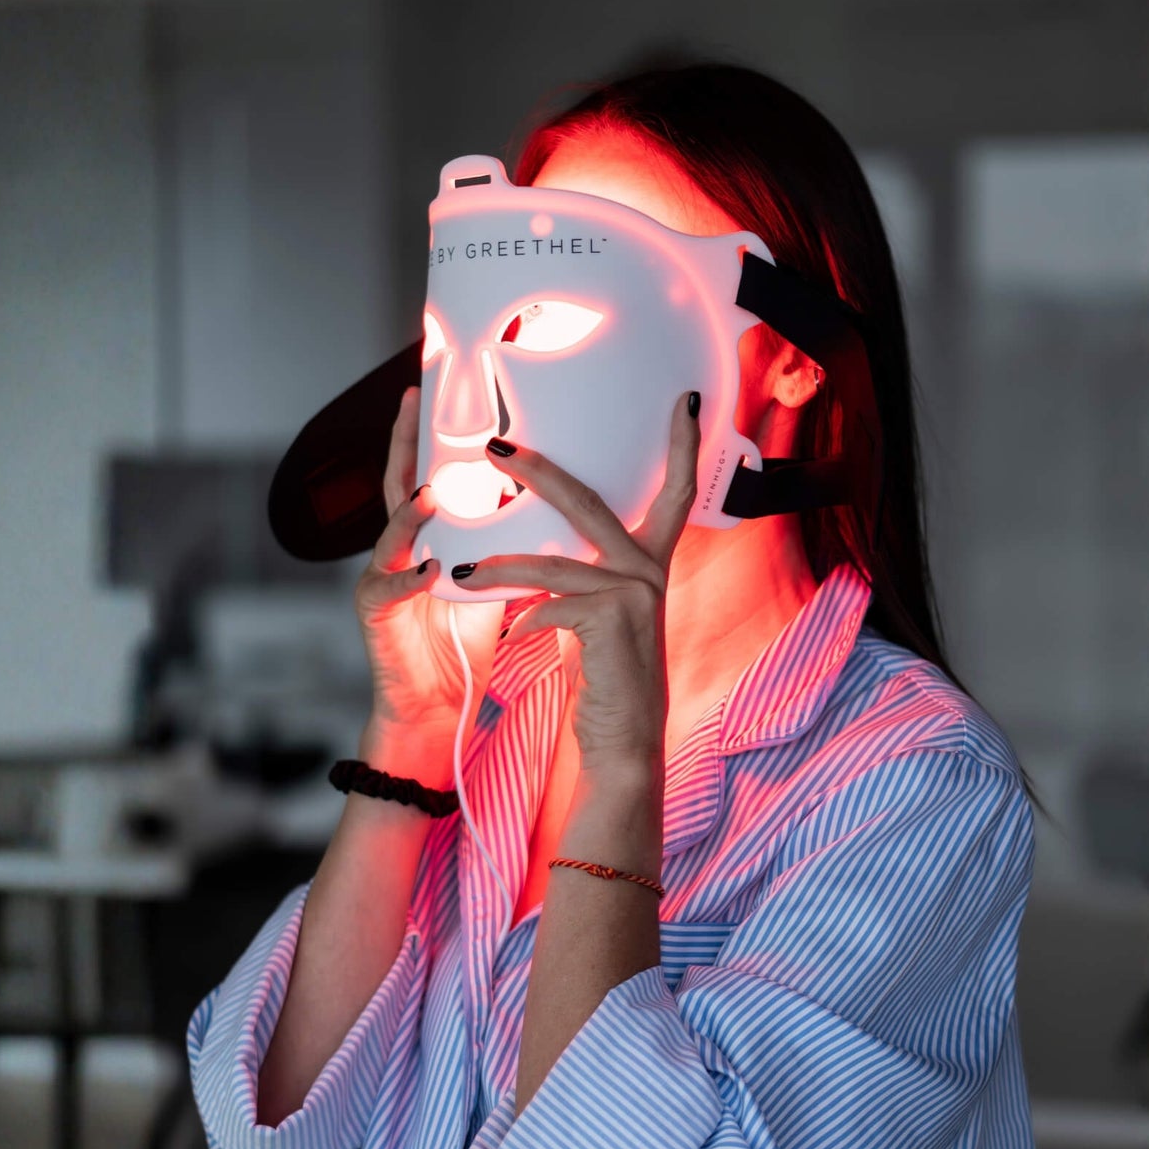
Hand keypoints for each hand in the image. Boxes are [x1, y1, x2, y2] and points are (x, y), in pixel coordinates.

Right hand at [354, 385, 505, 749]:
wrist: (438, 707)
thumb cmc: (465, 642)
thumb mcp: (494, 578)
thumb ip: (510, 539)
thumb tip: (556, 499)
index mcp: (429, 536)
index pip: (430, 471)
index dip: (433, 432)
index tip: (437, 386)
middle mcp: (398, 548)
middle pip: (397, 484)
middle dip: (403, 442)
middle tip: (413, 400)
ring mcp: (381, 578)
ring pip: (390, 533)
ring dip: (410, 512)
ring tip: (431, 490)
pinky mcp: (376, 615)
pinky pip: (392, 590)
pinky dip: (411, 577)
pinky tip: (430, 567)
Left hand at [449, 391, 701, 782]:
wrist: (624, 745)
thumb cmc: (608, 679)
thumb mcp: (602, 615)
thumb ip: (585, 575)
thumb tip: (539, 548)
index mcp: (653, 564)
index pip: (676, 494)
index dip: (683, 448)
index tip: (684, 403)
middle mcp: (651, 572)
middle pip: (590, 503)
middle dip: (539, 471)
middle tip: (497, 447)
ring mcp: (636, 595)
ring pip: (552, 562)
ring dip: (501, 566)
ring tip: (463, 569)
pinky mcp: (613, 622)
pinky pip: (549, 606)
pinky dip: (523, 619)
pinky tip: (513, 635)